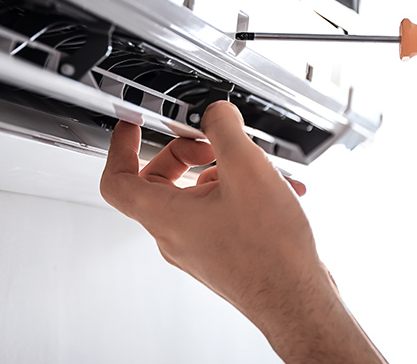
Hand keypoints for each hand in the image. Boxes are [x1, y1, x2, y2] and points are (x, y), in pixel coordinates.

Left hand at [100, 101, 384, 362]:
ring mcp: (197, 247)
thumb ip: (224, 129)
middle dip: (186, 153)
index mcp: (165, 215)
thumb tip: (215, 113)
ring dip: (222, 171)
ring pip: (195, 195)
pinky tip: (275, 188)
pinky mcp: (220, 253)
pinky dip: (240, 193)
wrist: (298, 302)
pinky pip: (217, 212)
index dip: (120, 146)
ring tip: (257, 167)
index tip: (133, 125)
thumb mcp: (247, 169)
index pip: (117, 180)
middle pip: (159, 181)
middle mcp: (175, 235)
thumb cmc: (270, 252)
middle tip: (212, 142)